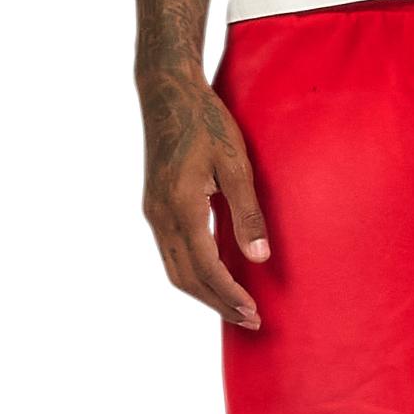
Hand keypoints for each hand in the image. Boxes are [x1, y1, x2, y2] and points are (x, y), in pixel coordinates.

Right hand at [139, 74, 270, 327]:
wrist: (167, 94)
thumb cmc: (207, 122)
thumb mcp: (236, 163)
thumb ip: (247, 212)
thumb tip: (259, 257)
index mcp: (181, 207)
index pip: (206, 268)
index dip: (229, 294)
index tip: (253, 312)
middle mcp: (161, 216)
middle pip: (186, 279)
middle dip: (217, 303)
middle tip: (250, 320)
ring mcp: (153, 213)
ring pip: (175, 270)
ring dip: (203, 293)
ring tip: (234, 306)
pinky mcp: (154, 206)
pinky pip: (171, 254)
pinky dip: (192, 274)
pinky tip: (214, 276)